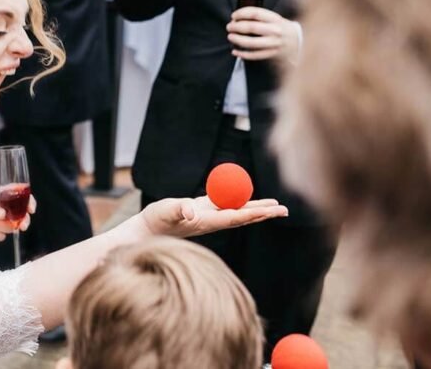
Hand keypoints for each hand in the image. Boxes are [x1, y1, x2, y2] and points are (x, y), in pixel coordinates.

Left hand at [0, 188, 36, 241]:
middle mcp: (5, 209)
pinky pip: (1, 236)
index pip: (22, 197)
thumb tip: (3, 215)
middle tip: (22, 226)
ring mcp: (0, 221)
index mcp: (4, 196)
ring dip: (0, 226)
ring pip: (11, 228)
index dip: (29, 202)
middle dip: (23, 221)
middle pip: (22, 216)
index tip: (31, 209)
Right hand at [139, 196, 286, 238]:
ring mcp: (208, 217)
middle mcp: (212, 222)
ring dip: (257, 208)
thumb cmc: (154, 222)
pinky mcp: (202, 212)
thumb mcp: (164, 211)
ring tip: (275, 205)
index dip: (255, 213)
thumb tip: (190, 209)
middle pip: (243, 217)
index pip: (236, 217)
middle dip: (264, 213)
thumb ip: (177, 209)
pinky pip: (226, 206)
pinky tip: (247, 198)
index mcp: (206, 222)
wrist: (145, 233)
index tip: (272, 210)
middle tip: (285, 209)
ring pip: (238, 212)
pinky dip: (240, 202)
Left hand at [227, 7, 301, 62]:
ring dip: (237, 40)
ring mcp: (273, 44)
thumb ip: (260, 17)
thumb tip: (238, 18)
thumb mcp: (276, 19)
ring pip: (251, 43)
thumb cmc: (283, 28)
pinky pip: (254, 55)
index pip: (255, 13)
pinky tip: (235, 51)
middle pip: (251, 27)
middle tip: (229, 27)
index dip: (241, 13)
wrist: (299, 42)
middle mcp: (275, 31)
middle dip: (236, 27)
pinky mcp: (272, 54)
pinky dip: (242, 54)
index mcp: (275, 19)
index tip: (234, 15)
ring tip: (230, 37)